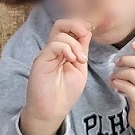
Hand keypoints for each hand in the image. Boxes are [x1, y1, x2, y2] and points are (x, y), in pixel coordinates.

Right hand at [20, 19, 91, 134]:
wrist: (52, 110)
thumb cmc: (65, 92)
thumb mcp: (80, 68)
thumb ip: (82, 51)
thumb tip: (87, 32)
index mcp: (64, 50)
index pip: (70, 29)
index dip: (82, 26)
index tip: (93, 32)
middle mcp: (54, 49)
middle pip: (61, 24)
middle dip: (77, 25)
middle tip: (86, 37)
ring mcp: (47, 54)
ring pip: (59, 32)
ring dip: (75, 43)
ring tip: (80, 59)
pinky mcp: (41, 60)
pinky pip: (54, 45)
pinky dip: (66, 48)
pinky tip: (72, 60)